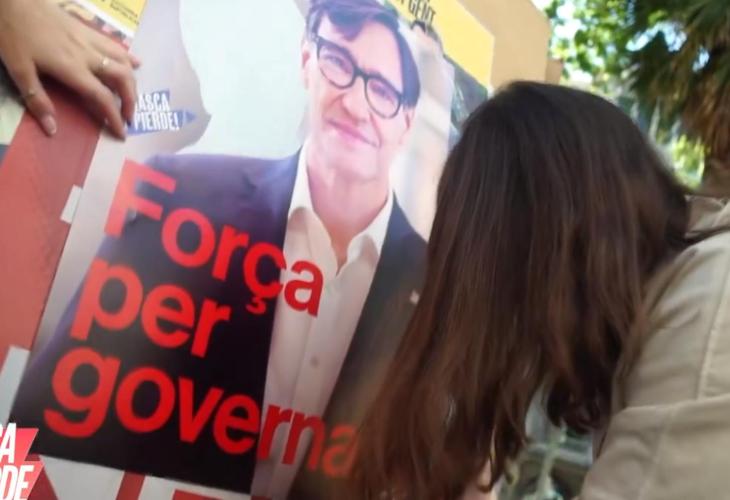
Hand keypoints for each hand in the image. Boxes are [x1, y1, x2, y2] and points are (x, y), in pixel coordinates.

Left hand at [0, 0, 138, 137]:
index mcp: (72, 68)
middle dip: (130, 100)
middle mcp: (88, 55)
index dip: (115, 117)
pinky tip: (135, 63)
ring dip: (132, 81)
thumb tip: (52, 130)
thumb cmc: (13, 34)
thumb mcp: (18, 70)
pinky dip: (128, 57)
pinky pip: (115, 45)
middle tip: (129, 117)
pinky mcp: (88, 29)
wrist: (13, 0)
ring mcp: (90, 40)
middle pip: (121, 79)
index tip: (122, 133)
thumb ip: (37, 100)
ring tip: (132, 96)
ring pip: (123, 61)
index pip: (102, 97)